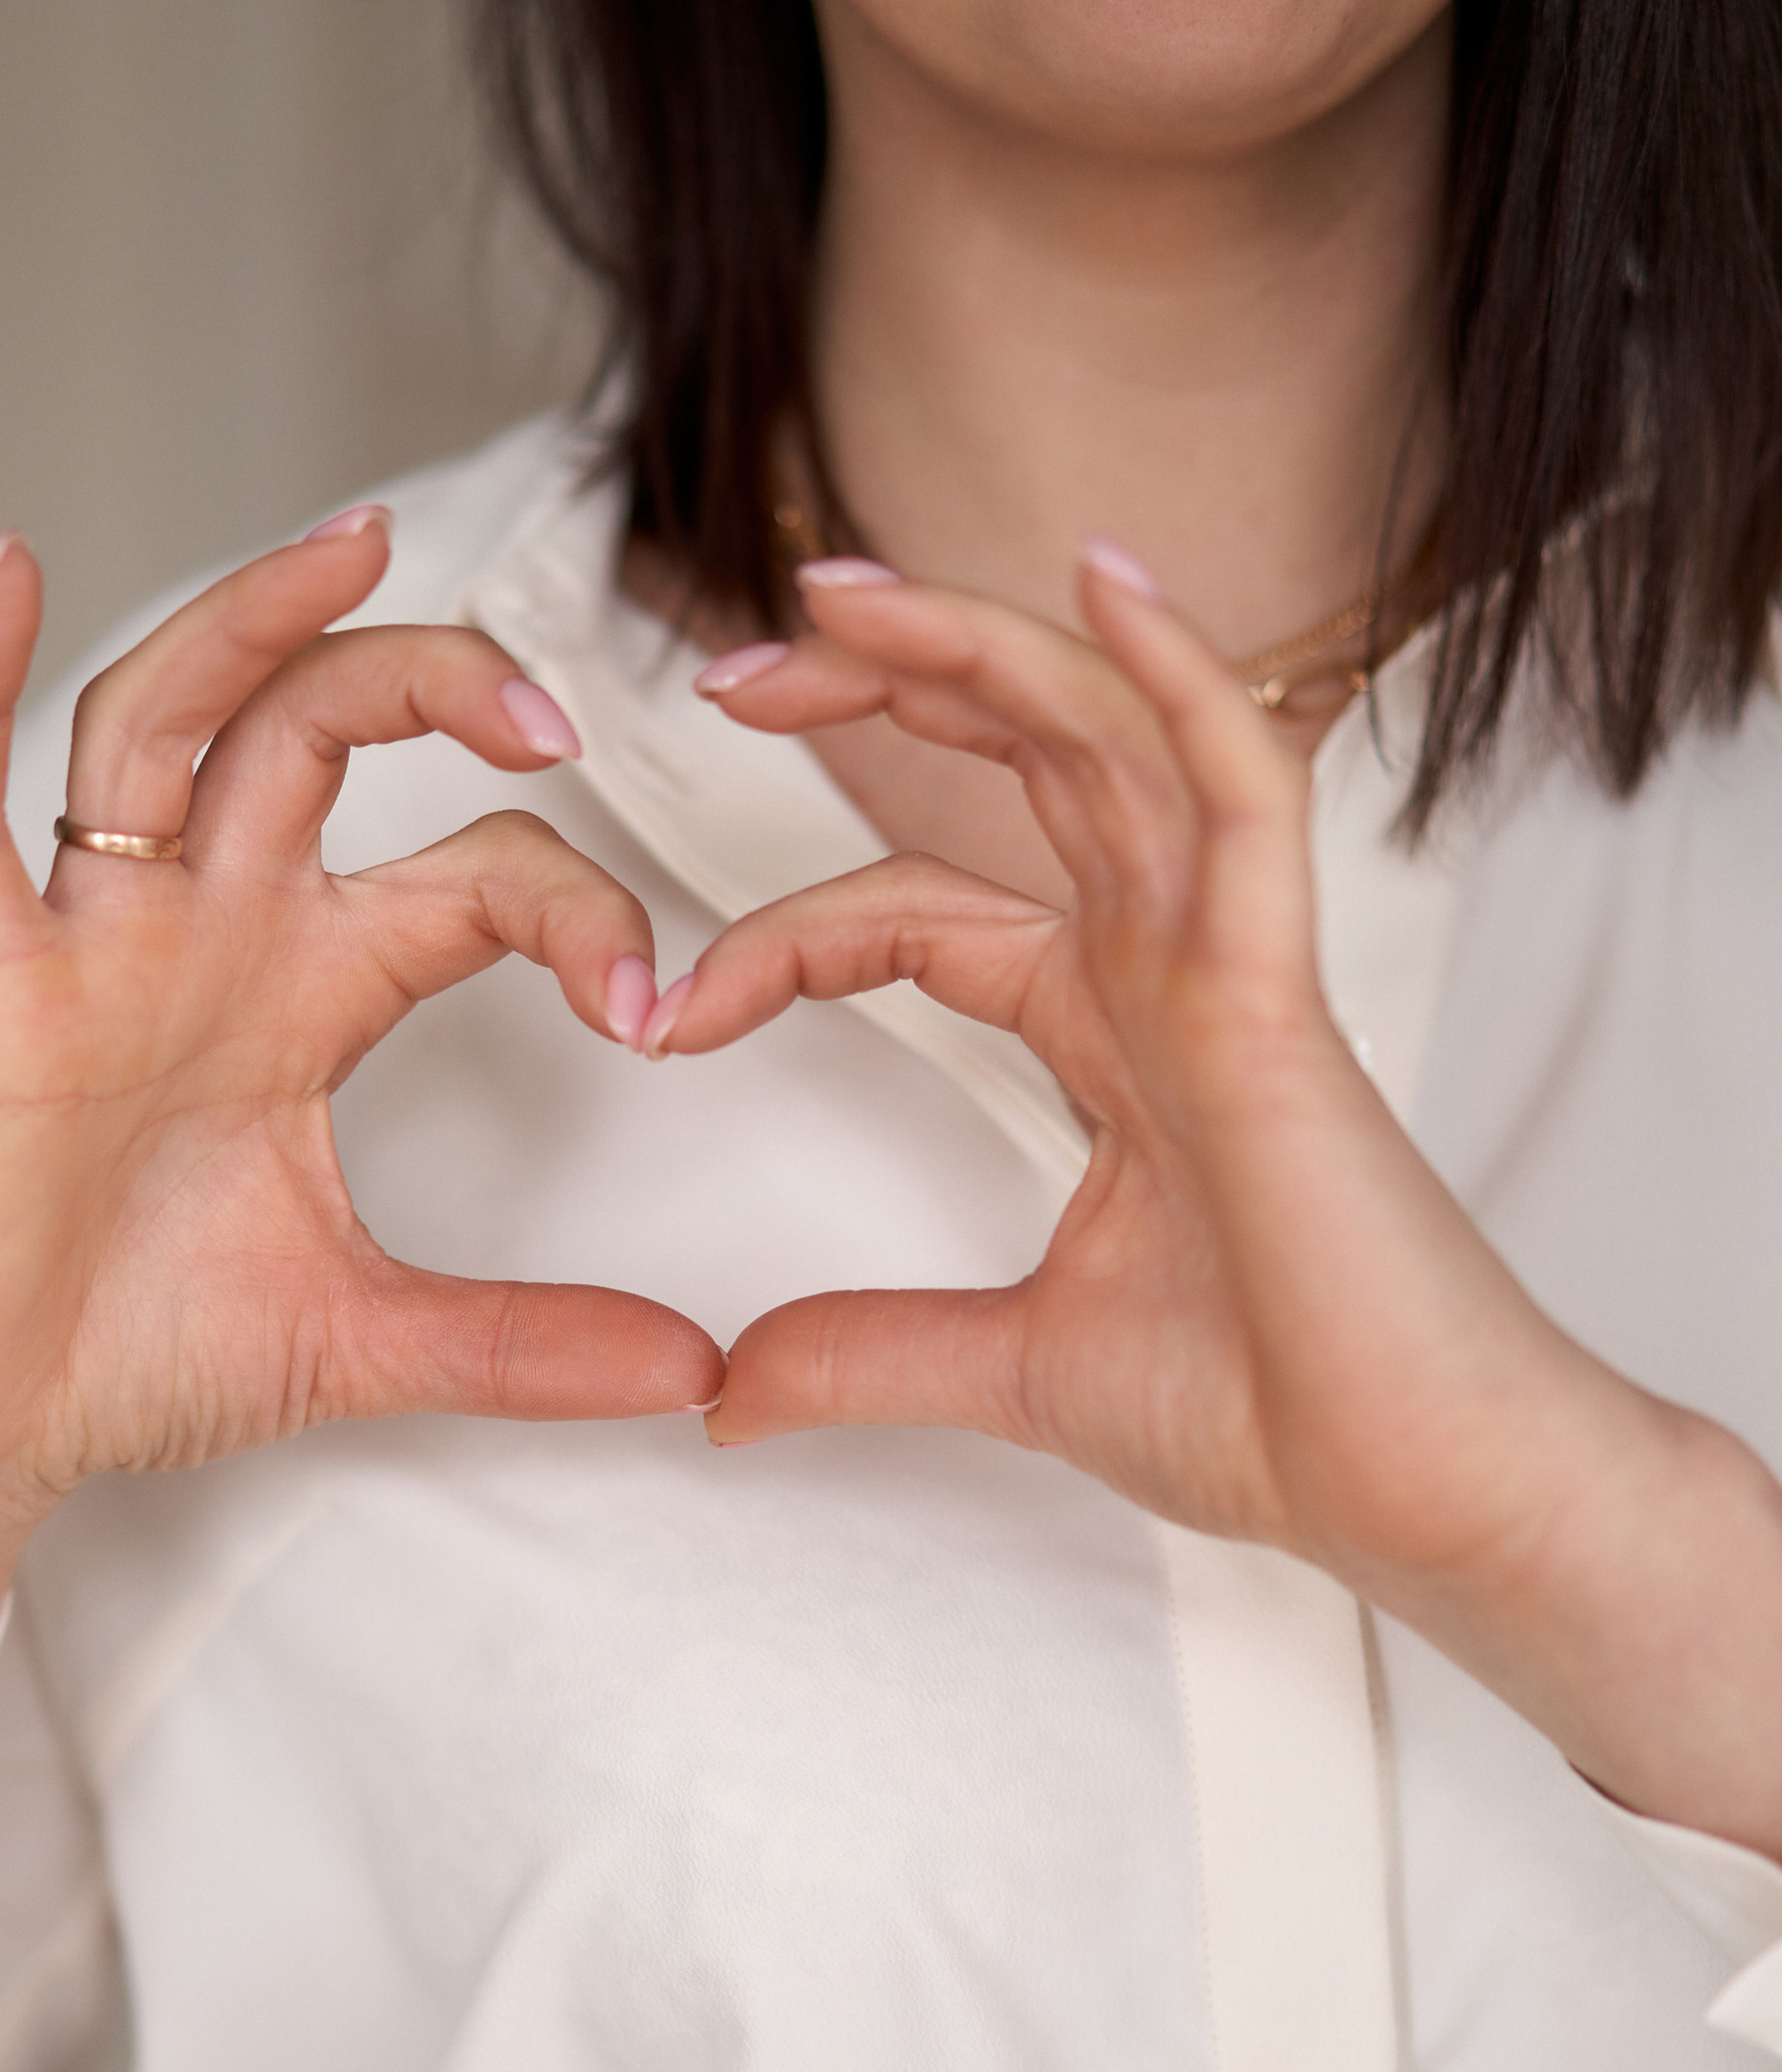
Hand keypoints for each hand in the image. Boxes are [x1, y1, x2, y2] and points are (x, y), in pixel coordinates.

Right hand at [0, 518, 718, 1816]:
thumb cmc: (133, 1351)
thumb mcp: (370, 1339)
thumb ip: (529, 1344)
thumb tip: (695, 1376)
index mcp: (311, 992)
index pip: (472, 878)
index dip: (576, 911)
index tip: (648, 1012)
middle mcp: (211, 936)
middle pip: (322, 731)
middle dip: (434, 682)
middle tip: (546, 709)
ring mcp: (96, 948)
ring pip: (168, 723)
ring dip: (252, 625)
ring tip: (351, 540)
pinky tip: (3, 578)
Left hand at [678, 554, 1781, 1847]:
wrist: (1405, 1490)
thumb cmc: (1272, 1409)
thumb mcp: (1014, 1367)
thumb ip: (868, 1352)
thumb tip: (730, 1392)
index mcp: (1108, 1032)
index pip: (917, 919)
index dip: (784, 937)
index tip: (666, 1006)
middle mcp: (1164, 970)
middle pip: (1018, 768)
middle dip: (882, 693)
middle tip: (737, 661)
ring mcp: (1228, 965)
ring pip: (1105, 743)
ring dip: (979, 650)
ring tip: (847, 592)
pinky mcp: (1280, 994)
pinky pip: (1240, 793)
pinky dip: (1178, 682)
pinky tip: (1104, 582)